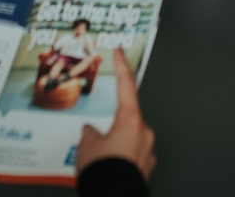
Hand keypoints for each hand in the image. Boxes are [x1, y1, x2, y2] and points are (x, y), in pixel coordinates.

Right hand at [76, 48, 155, 177]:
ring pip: (129, 138)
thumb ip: (89, 132)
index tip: (120, 53)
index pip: (126, 85)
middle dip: (110, 125)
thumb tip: (91, 131)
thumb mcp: (86, 146)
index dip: (122, 66)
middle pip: (126, 118)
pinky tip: (107, 166)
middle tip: (94, 140)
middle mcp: (144, 133)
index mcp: (130, 120)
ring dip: (114, 144)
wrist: (115, 196)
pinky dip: (120, 158)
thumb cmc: (103, 172)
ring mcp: (147, 151)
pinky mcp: (146, 168)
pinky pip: (131, 155)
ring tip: (97, 160)